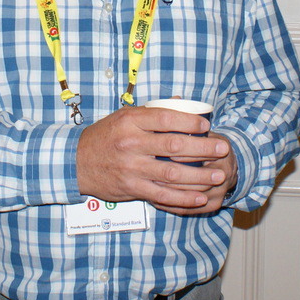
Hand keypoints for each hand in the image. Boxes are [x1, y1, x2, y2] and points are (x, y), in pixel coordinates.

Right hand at [76, 105, 231, 212]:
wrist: (76, 162)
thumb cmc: (105, 136)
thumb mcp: (123, 117)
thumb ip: (152, 112)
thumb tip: (182, 102)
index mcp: (130, 122)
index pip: (165, 119)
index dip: (189, 122)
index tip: (206, 126)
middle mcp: (131, 144)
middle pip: (174, 145)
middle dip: (203, 148)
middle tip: (223, 148)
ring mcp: (132, 168)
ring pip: (171, 173)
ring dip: (199, 176)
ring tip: (218, 175)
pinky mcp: (132, 188)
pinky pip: (162, 195)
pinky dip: (183, 198)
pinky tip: (200, 197)